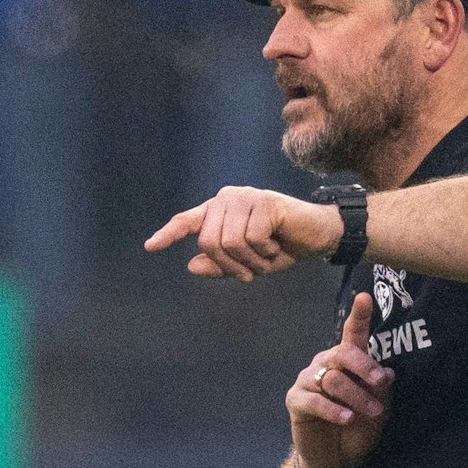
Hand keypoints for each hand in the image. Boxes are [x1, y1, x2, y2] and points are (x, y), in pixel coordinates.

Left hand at [144, 186, 341, 281]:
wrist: (317, 236)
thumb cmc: (279, 248)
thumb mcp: (246, 264)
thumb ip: (219, 265)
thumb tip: (191, 266)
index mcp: (218, 210)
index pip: (187, 221)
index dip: (168, 234)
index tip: (150, 247)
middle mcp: (227, 198)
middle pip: (208, 242)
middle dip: (230, 265)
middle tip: (251, 271)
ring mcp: (245, 197)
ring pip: (229, 242)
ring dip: (250, 260)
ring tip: (266, 255)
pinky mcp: (265, 201)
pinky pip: (251, 238)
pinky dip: (265, 251)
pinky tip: (277, 243)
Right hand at [285, 292, 392, 467]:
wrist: (336, 460)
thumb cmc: (358, 430)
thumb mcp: (378, 410)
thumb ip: (381, 390)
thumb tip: (387, 372)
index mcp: (346, 363)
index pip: (352, 335)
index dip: (358, 316)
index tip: (365, 297)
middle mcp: (325, 365)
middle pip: (342, 353)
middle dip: (364, 366)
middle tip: (381, 383)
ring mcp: (308, 381)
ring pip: (332, 379)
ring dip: (356, 396)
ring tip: (371, 413)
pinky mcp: (296, 401)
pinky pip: (315, 400)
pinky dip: (334, 409)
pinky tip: (347, 418)